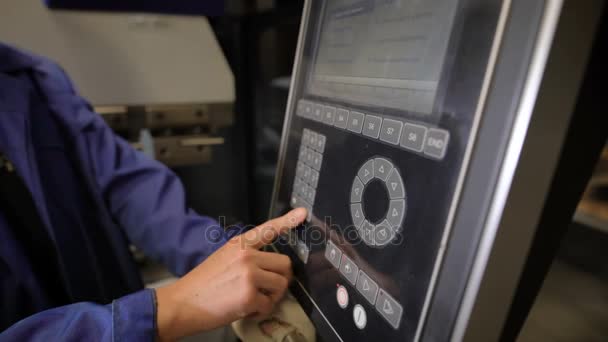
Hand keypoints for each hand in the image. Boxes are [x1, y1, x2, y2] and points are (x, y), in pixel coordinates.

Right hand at [155, 207, 306, 340]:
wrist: (181, 304)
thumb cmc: (202, 285)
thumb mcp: (223, 259)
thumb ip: (246, 257)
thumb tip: (270, 267)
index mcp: (239, 245)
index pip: (267, 229)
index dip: (287, 221)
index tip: (303, 213)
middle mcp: (246, 256)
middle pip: (284, 264)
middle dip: (279, 280)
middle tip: (266, 290)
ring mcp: (249, 274)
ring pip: (281, 285)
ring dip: (271, 297)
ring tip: (252, 301)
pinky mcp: (250, 295)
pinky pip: (269, 305)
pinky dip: (260, 312)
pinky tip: (245, 310)